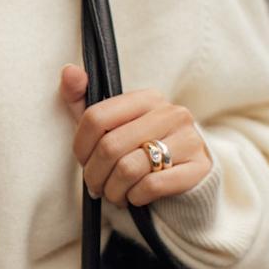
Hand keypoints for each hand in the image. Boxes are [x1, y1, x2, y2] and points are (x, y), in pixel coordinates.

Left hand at [59, 64, 212, 206]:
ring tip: (114, 193)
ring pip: (129, 168)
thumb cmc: (140, 149)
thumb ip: (82, 99)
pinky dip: (136, 197)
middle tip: (95, 186)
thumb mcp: (109, 125)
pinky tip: (136, 197)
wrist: (187, 177)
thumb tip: (69, 71)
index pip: (96, 117)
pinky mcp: (199, 168)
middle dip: (95, 174)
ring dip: (114, 189)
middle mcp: (171, 113)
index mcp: (147, 98)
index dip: (81, 146)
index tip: (83, 161)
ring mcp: (189, 139)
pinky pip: (152, 185)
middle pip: (110, 146)